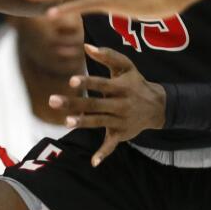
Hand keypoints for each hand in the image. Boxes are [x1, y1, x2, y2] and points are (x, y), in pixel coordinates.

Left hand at [51, 44, 165, 166]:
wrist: (157, 106)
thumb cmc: (136, 82)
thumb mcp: (126, 66)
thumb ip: (108, 55)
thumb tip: (86, 47)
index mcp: (121, 87)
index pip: (102, 84)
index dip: (88, 82)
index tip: (71, 81)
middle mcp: (121, 105)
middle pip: (95, 104)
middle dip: (74, 103)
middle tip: (53, 100)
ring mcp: (120, 121)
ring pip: (99, 122)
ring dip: (83, 122)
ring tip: (66, 122)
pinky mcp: (121, 134)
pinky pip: (112, 145)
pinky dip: (103, 154)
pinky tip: (93, 162)